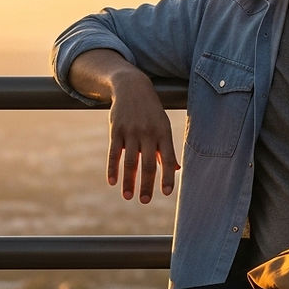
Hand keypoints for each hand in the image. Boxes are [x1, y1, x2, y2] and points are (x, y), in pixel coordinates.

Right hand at [68, 49, 179, 204]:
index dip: (168, 176)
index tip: (167, 193)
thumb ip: (166, 148)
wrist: (132, 87)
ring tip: (128, 196)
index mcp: (163, 133)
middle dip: (147, 184)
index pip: (168, 159)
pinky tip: (112, 182)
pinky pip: (114, 153)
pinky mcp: (116, 130)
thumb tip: (176, 170)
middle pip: (148, 164)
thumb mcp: (162, 126)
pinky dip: (112, 168)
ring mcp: (131, 132)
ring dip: (128, 181)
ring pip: (130, 161)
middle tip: (145, 201)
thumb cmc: (151, 112)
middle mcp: (148, 133)